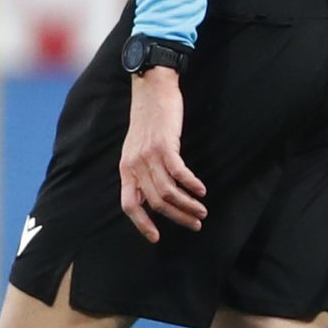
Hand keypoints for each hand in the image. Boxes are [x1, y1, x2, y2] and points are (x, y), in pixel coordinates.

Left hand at [117, 67, 206, 240]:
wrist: (151, 89)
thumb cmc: (148, 121)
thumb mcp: (136, 148)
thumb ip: (141, 171)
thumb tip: (152, 195)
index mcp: (125, 169)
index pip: (129, 204)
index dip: (141, 224)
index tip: (156, 238)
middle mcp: (134, 165)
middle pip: (155, 202)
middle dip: (176, 217)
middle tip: (195, 224)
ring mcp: (148, 155)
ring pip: (168, 191)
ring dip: (187, 204)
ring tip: (202, 211)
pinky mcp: (164, 144)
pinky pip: (179, 172)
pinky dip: (191, 184)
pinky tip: (201, 190)